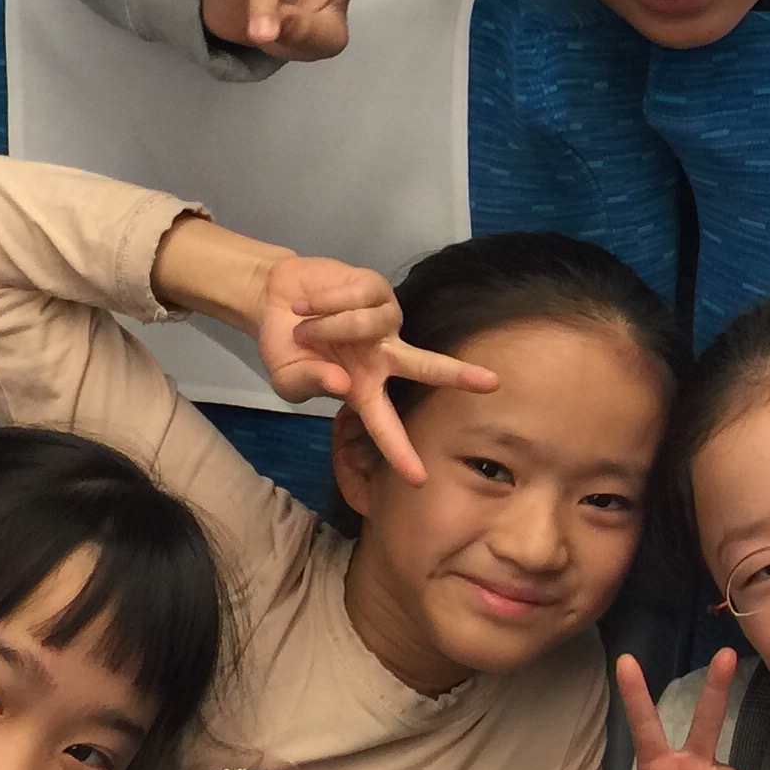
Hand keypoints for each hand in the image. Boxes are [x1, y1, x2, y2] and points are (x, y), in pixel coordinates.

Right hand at [248, 255, 495, 481]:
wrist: (276, 298)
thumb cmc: (286, 346)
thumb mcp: (287, 377)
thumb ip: (310, 383)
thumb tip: (342, 382)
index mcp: (364, 387)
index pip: (385, 425)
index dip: (399, 452)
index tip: (420, 479)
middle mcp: (385, 356)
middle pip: (426, 367)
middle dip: (457, 375)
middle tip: (493, 384)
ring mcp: (385, 321)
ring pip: (366, 325)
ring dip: (327, 326)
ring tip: (304, 325)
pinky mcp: (378, 289)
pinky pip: (355, 298)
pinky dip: (324, 302)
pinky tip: (309, 304)